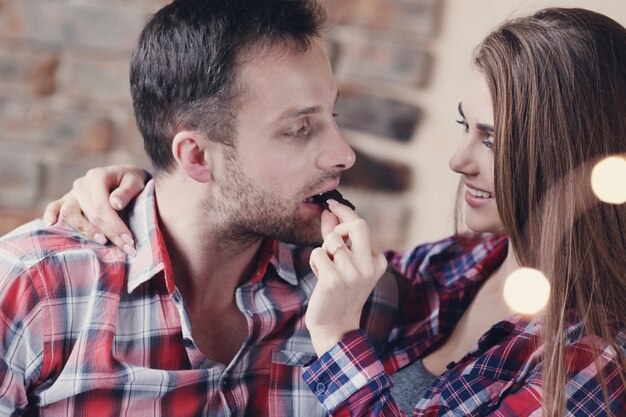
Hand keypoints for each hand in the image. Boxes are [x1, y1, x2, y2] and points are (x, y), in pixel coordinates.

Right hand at [43, 165, 146, 254]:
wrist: (123, 177)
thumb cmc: (130, 181)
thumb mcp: (135, 181)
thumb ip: (126, 191)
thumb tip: (115, 204)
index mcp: (97, 177)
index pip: (102, 205)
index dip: (115, 225)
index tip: (129, 240)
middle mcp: (82, 184)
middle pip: (90, 213)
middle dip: (109, 232)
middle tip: (126, 247)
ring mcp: (72, 193)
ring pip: (70, 214)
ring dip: (86, 230)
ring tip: (102, 241)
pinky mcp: (66, 201)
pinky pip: (54, 206)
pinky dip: (50, 215)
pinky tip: (51, 225)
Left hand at [306, 199, 386, 355]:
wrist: (335, 328)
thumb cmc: (339, 293)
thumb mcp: (344, 264)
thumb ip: (338, 237)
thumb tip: (328, 212)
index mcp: (377, 261)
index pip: (362, 225)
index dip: (345, 212)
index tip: (332, 204)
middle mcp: (369, 266)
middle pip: (356, 225)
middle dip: (339, 224)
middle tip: (329, 234)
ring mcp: (353, 273)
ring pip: (331, 241)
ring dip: (322, 253)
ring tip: (326, 271)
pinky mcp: (333, 280)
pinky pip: (317, 253)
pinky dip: (315, 262)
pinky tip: (320, 278)